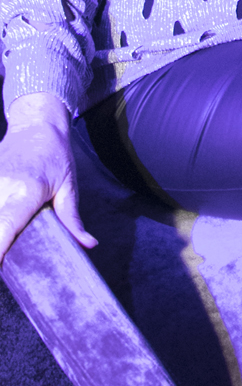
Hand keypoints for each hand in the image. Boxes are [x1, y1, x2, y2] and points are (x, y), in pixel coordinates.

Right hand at [0, 93, 96, 265]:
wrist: (36, 124)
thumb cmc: (55, 155)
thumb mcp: (68, 185)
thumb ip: (72, 218)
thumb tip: (89, 244)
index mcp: (26, 191)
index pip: (6, 226)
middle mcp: (2, 187)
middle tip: (6, 260)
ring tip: (7, 240)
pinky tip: (4, 222)